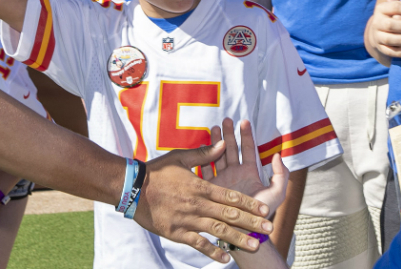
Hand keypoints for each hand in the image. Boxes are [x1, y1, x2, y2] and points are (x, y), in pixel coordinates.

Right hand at [134, 139, 273, 262]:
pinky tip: (225, 258)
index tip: (264, 209)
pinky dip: (212, 251)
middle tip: (268, 229)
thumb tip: (223, 143)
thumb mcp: (180, 157)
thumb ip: (204, 153)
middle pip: (230, 215)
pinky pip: (198, 244)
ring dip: (237, 239)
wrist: (132, 188)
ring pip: (218, 231)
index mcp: (200, 186)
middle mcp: (197, 204)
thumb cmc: (157, 171)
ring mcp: (187, 220)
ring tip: (254, 246)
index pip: (231, 196)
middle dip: (251, 223)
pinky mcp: (176, 232)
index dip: (249, 204)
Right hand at [207, 118, 289, 216]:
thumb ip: (281, 175)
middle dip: (228, 134)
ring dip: (215, 142)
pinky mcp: (210, 190)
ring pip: (217, 157)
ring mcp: (221, 181)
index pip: (247, 150)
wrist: (246, 234)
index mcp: (249, 172)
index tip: (243, 121)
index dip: (246, 135)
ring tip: (213, 127)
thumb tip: (278, 155)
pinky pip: (205, 171)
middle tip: (225, 120)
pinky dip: (203, 159)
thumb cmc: (263, 215)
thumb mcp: (277, 194)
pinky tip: (201, 147)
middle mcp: (234, 174)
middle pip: (230, 150)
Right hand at [366, 0, 400, 61]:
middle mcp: (377, 21)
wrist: (381, 30)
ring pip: (388, 39)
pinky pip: (387, 51)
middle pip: (390, 24)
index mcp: (382, 8)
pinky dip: (398, 52)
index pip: (395, 7)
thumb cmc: (396, 16)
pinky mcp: (379, 46)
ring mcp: (376, 35)